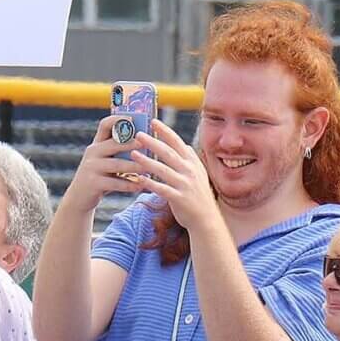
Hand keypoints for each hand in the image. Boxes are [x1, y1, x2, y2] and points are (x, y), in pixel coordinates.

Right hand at [66, 116, 150, 205]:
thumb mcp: (106, 160)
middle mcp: (93, 152)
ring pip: (117, 164)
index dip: (119, 119)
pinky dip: (130, 185)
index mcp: (97, 143)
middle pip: (114, 143)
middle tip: (148, 143)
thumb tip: (146, 141)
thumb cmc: (100, 177)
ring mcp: (91, 167)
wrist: (78, 198)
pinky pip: (115, 183)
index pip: (105, 125)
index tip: (134, 118)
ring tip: (150, 168)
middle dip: (132, 143)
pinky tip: (142, 186)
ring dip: (135, 166)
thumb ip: (119, 151)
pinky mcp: (93, 183)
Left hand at [127, 120, 225, 237]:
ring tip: (133, 154)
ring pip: (163, 170)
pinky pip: (162, 189)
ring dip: (147, 161)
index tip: (153, 121)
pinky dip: (150, 183)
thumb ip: (191, 159)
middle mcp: (190, 171)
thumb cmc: (198, 195)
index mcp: (192, 163)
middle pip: (168, 153)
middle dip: (153, 142)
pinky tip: (138, 179)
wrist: (206, 219)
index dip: (165, 131)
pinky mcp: (179, 198)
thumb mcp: (199, 174)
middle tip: (137, 134)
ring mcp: (185, 185)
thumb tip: (185, 145)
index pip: (177, 142)